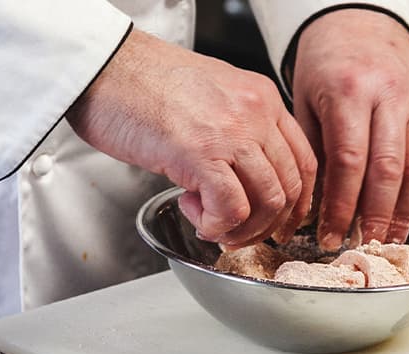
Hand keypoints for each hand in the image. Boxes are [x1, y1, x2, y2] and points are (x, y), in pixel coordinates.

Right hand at [66, 29, 316, 246]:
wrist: (105, 67)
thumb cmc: (146, 83)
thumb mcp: (213, 97)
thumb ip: (239, 132)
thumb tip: (243, 178)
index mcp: (262, 100)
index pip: (304, 161)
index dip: (297, 203)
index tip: (281, 222)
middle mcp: (255, 114)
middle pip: (290, 187)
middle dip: (269, 224)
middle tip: (239, 233)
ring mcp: (232, 132)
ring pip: (268, 202)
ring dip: (243, 229)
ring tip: (213, 224)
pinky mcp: (200, 153)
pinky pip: (232, 209)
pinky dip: (217, 225)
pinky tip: (196, 215)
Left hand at [292, 9, 408, 249]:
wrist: (361, 23)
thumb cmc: (326, 63)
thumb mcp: (305, 99)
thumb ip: (314, 148)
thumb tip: (317, 203)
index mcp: (347, 91)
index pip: (347, 162)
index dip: (341, 205)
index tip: (331, 234)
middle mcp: (386, 96)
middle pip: (386, 170)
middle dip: (375, 216)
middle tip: (363, 246)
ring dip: (402, 211)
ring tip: (388, 240)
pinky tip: (404, 213)